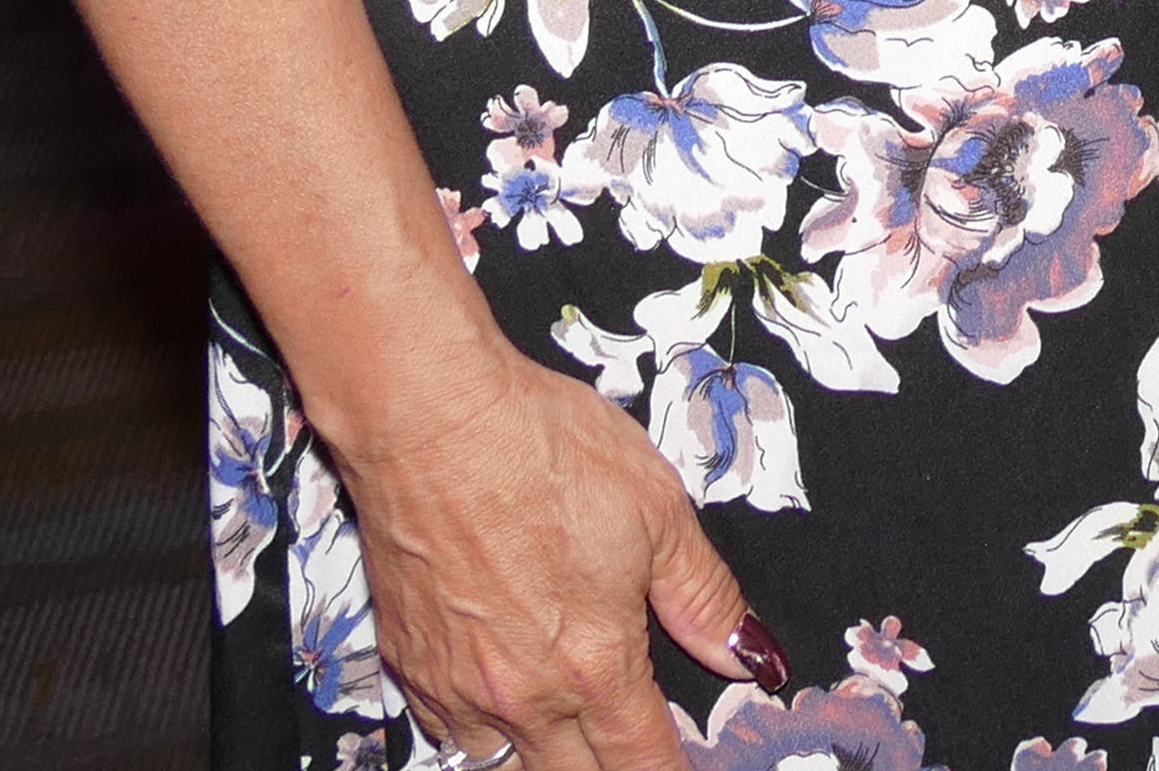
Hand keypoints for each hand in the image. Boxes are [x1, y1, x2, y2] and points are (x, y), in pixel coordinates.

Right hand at [322, 345, 785, 770]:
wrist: (430, 421)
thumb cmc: (543, 450)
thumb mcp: (659, 511)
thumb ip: (705, 598)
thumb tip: (750, 656)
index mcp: (594, 664)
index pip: (642, 761)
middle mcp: (522, 695)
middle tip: (632, 749)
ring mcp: (457, 687)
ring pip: (505, 764)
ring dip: (542, 756)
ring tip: (572, 735)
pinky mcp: (408, 666)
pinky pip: (449, 732)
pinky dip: (481, 730)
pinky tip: (504, 701)